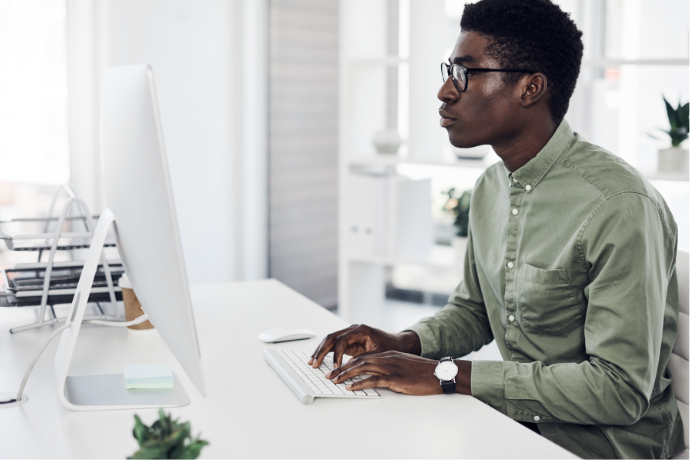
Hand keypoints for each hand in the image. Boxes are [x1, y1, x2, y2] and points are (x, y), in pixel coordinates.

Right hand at [308, 324, 420, 367]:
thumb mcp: (378, 354)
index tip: (335, 366)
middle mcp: (353, 329)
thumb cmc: (390, 346)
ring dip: (320, 351)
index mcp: (361, 330)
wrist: (397, 342)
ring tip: (312, 362)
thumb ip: (364, 358)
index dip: (337, 353)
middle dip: (322, 350)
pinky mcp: (348, 341)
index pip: (342, 339)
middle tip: (314, 363)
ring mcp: (349, 334)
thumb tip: (349, 366)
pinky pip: (333, 345)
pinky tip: (319, 360)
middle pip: (332, 337)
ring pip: (330, 340)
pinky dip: (326, 352)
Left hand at [325, 351, 471, 395]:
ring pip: (363, 368)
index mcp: (389, 355)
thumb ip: (391, 366)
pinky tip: (351, 388)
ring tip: (335, 381)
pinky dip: (360, 384)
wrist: (439, 373)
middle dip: (342, 368)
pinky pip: (373, 380)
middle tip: (330, 375)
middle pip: (359, 361)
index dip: (348, 363)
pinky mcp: (395, 378)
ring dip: (346, 375)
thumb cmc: (423, 372)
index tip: (337, 369)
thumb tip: (378, 375)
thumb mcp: (404, 365)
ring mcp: (391, 367)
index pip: (363, 356)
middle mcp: (387, 358)